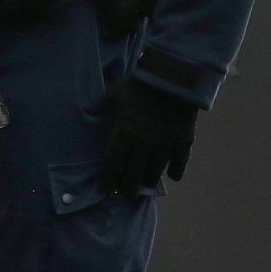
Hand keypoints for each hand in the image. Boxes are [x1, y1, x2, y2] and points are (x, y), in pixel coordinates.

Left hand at [102, 79, 198, 196]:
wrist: (174, 77)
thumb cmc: (141, 83)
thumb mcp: (116, 91)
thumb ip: (102, 103)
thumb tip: (88, 108)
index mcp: (123, 134)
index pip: (112, 165)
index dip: (108, 180)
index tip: (105, 190)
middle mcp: (142, 146)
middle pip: (132, 177)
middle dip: (126, 189)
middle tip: (125, 194)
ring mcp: (163, 146)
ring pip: (154, 174)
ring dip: (147, 181)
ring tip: (145, 183)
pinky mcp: (182, 143)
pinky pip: (178, 166)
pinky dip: (175, 173)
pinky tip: (172, 176)